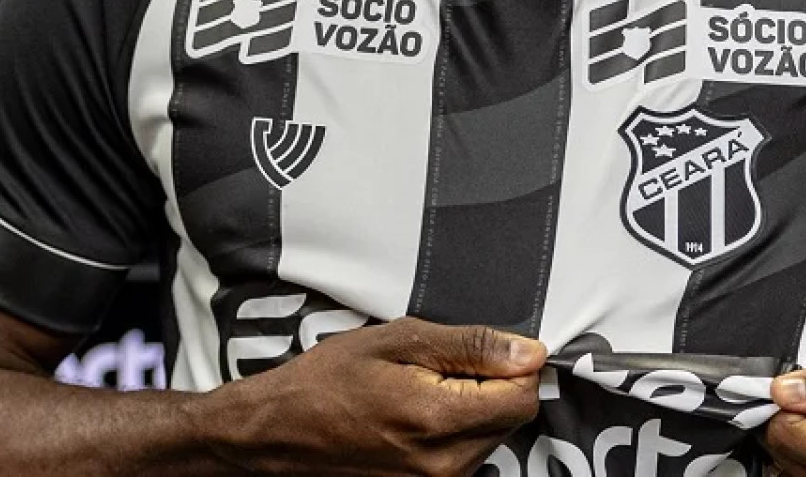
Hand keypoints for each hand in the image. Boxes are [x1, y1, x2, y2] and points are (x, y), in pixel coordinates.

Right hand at [202, 316, 545, 474]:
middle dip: (490, 386)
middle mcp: (446, 466)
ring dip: (471, 409)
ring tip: (419, 390)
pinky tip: (415, 416)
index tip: (485, 350)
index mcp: (439, 420)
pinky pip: (465, 457)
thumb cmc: (325, 383)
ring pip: (490, 438)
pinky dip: (453, 432)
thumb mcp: (396, 341)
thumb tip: (527, 351)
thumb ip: (469, 346)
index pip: (523, 396)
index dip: (513, 365)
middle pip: (510, 418)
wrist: (278, 433)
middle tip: (439, 367)